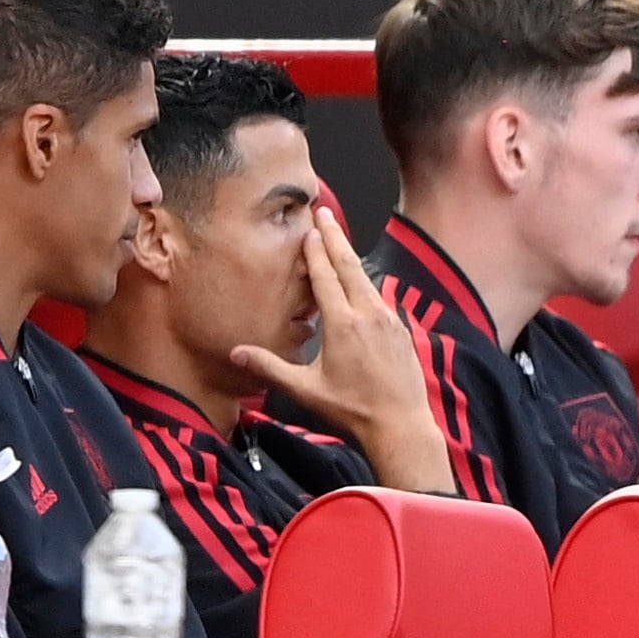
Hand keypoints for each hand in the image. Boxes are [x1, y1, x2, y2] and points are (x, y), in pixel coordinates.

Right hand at [231, 208, 454, 491]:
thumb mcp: (306, 390)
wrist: (401, 424)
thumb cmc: (353, 410)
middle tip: (325, 213)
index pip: (325, 276)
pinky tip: (362, 284)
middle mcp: (368, 314)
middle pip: (349, 265)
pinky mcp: (400, 329)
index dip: (315, 251)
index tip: (309, 229)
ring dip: (351, 257)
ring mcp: (388, 319)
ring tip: (339, 240)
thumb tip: (236, 353)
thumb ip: (271, 368)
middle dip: (335, 236)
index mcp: (342, 324)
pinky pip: (380, 296)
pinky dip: (366, 282)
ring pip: (366, 279)